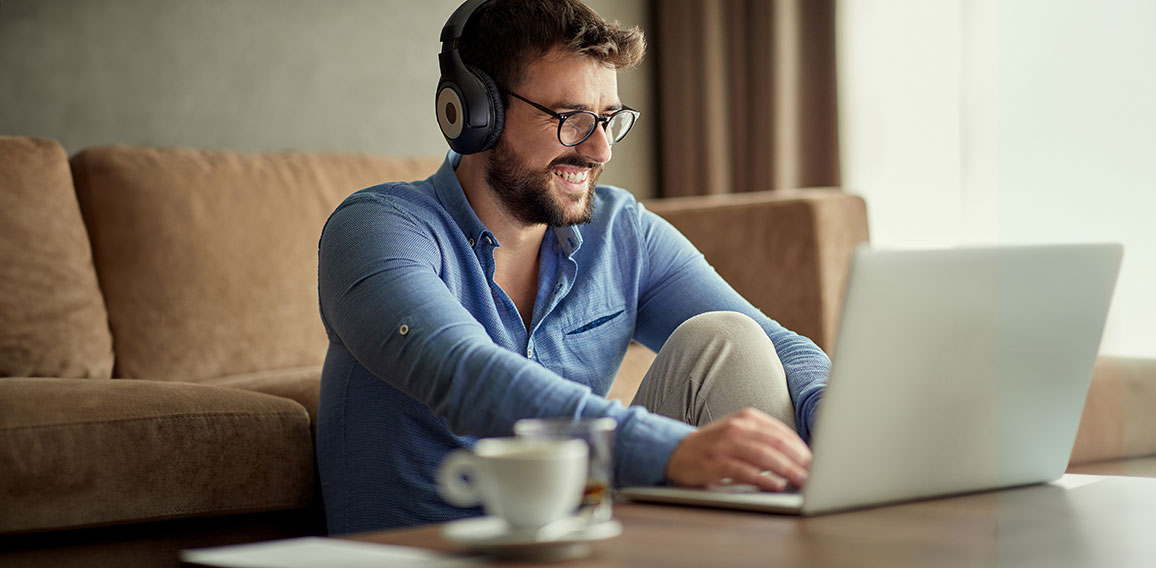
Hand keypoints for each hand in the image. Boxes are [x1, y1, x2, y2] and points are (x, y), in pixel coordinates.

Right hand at [665, 408, 811, 490]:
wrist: (676, 451)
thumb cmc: (713, 445)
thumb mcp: (738, 432)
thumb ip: (763, 439)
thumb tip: (797, 457)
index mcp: (746, 417)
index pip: (781, 432)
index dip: (801, 448)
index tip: (816, 461)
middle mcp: (737, 428)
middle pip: (777, 443)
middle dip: (799, 460)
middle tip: (816, 473)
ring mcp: (726, 445)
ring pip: (764, 456)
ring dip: (787, 470)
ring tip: (802, 480)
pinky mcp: (716, 463)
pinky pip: (745, 471)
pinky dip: (763, 479)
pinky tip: (776, 485)